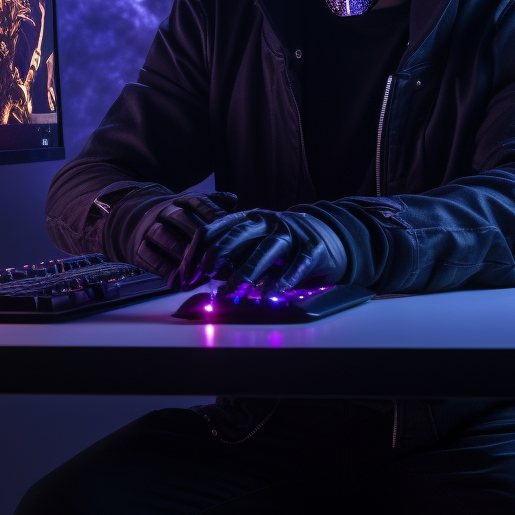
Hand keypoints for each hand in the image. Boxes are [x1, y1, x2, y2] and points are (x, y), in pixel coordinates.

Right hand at [131, 192, 238, 285]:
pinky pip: (151, 258)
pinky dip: (166, 270)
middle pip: (180, 218)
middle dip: (199, 236)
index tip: (228, 230)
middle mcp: (164, 211)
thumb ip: (214, 205)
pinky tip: (182, 282)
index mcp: (182, 200)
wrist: (134, 222)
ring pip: (164, 236)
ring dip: (182, 255)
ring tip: (200, 271)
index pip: (198, 202)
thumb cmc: (176, 220)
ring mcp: (149, 228)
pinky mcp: (138, 248)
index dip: (213, 214)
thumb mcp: (194, 208)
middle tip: (216, 254)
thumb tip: (233, 200)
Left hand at [179, 209, 347, 292]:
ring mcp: (291, 233)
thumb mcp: (252, 248)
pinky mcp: (313, 247)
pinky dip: (283, 280)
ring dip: (249, 271)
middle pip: (237, 233)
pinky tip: (270, 294)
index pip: (213, 230)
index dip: (195, 254)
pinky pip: (296, 264)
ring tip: (235, 291)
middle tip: (206, 274)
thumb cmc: (282, 247)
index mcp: (246, 219)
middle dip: (218, 254)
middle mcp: (267, 222)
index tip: (185, 278)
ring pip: (266, 249)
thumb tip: (197, 280)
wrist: (329, 237)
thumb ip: (228, 261)